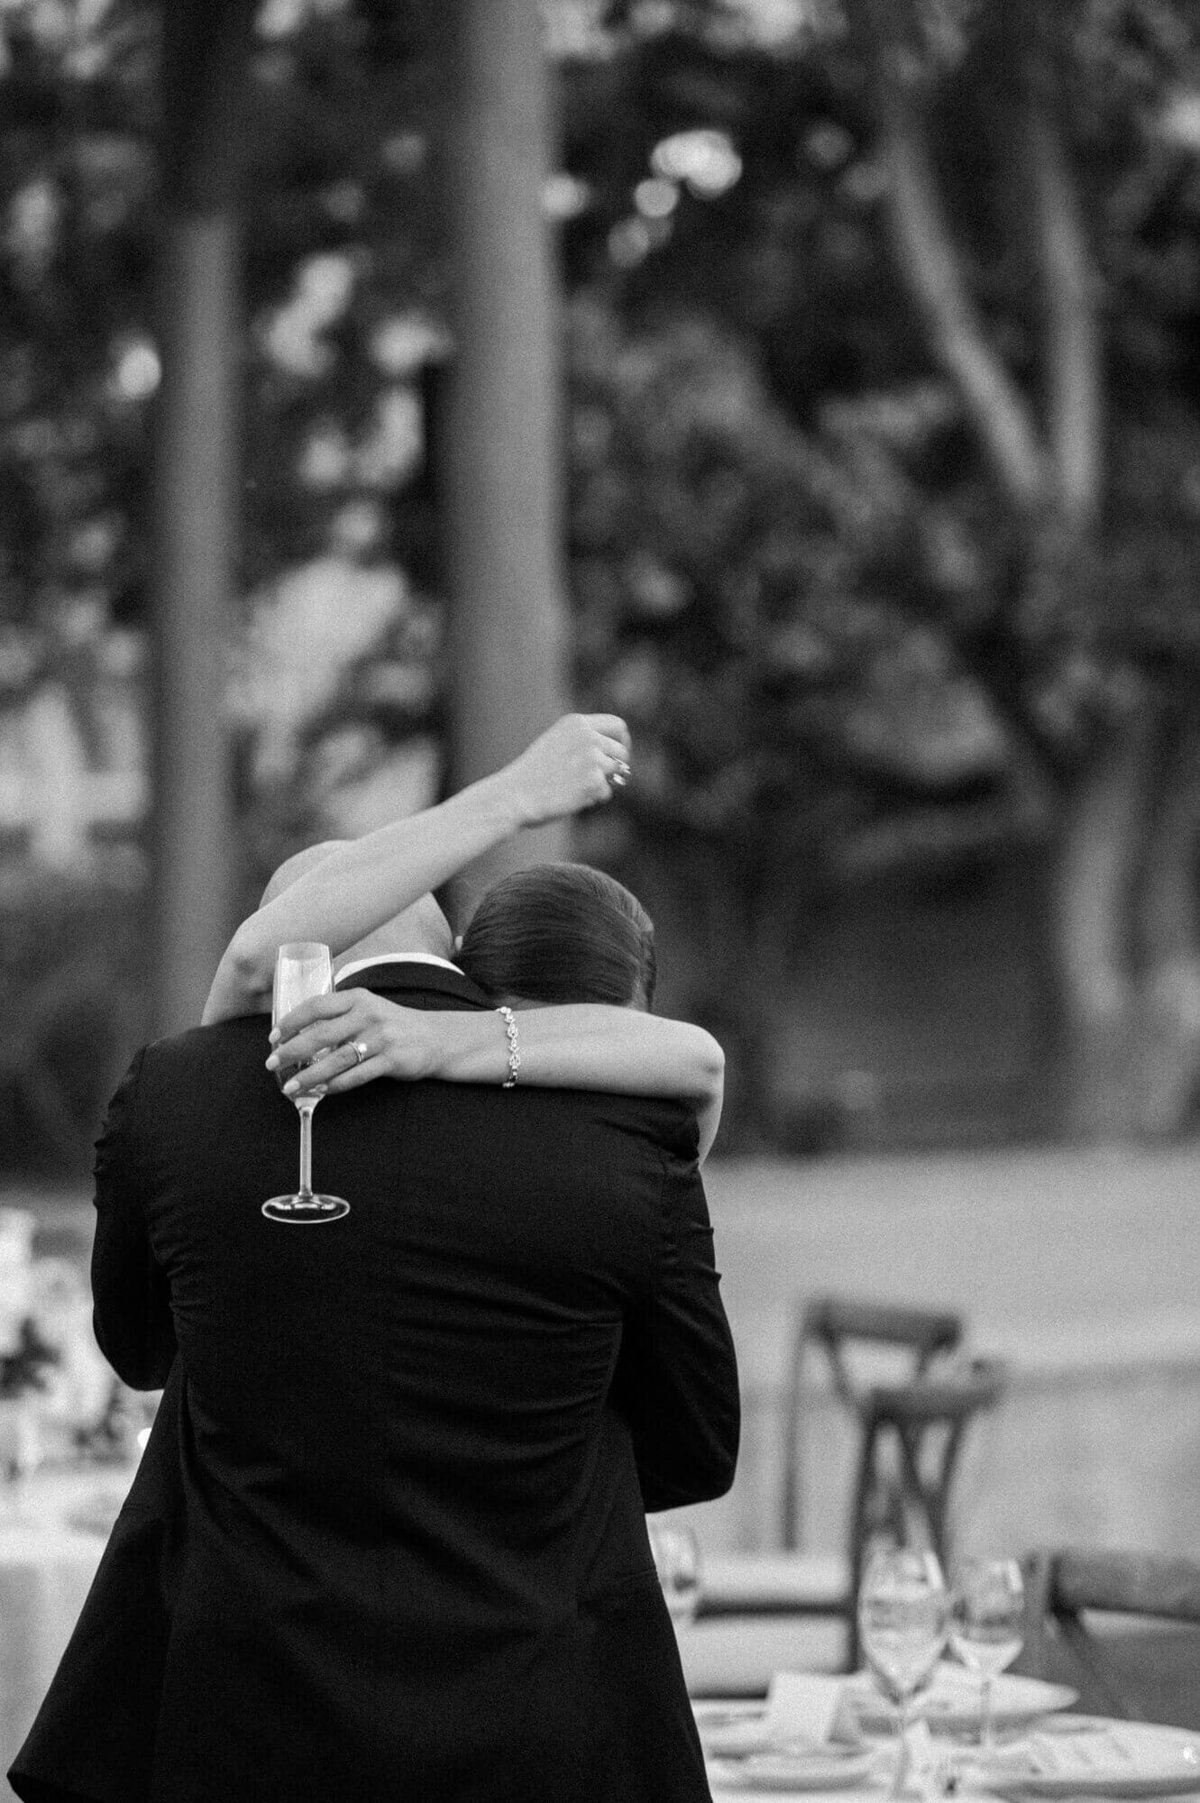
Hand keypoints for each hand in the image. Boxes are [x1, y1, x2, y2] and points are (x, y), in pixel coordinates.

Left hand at [265, 991, 444, 1095]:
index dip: (291, 1022)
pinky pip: (357, 1076)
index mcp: (357, 999)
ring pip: (336, 1060)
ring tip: (290, 1086)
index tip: (273, 1037)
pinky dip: (336, 1085)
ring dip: (309, 1075)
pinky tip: (321, 1091)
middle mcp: (368, 1015)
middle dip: (291, 1051)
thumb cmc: (393, 1024)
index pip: (316, 1006)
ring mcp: (380, 1038)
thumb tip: (300, 1033)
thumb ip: (339, 1015)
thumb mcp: (368, 1008)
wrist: (436, 1038)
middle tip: (272, 1063)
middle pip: (321, 1035)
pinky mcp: (391, 1060)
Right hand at [498, 713, 630, 827]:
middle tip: (605, 780)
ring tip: (577, 790)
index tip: (620, 754)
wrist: (515, 795)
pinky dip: (593, 799)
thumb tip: (616, 758)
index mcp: (576, 723)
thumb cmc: (532, 775)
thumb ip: (583, 742)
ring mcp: (593, 758)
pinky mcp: (594, 781)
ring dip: (603, 783)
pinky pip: (607, 793)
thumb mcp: (555, 744)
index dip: (623, 741)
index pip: (617, 725)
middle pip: (621, 751)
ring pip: (616, 772)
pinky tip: (571, 798)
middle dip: (616, 767)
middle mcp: (588, 736)